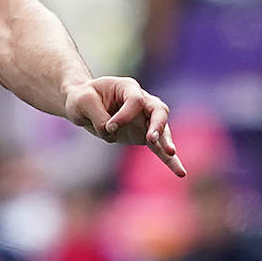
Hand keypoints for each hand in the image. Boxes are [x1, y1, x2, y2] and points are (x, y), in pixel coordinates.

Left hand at [66, 76, 185, 176]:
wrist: (82, 105)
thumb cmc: (82, 98)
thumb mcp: (82, 101)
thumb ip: (98, 115)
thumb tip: (111, 132)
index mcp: (127, 87)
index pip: (135, 100)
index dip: (124, 115)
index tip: (109, 125)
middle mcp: (142, 101)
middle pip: (158, 111)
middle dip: (157, 125)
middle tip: (151, 138)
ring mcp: (145, 119)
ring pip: (163, 130)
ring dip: (166, 142)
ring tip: (170, 153)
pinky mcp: (144, 135)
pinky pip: (159, 148)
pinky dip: (169, 160)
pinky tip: (180, 172)